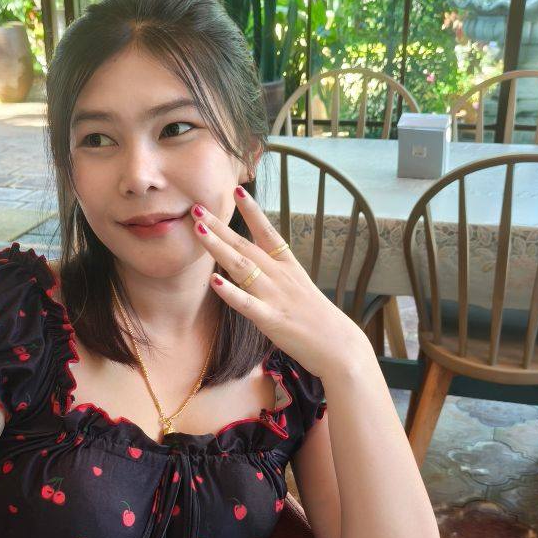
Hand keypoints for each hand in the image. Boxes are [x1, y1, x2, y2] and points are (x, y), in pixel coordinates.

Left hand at [189, 187, 368, 377]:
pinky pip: (246, 303)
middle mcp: (280, 276)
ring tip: (198, 230)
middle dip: (220, 226)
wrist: (339, 346)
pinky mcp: (271, 319)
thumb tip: (258, 269)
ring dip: (218, 247)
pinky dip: (230, 292)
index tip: (236, 191)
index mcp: (288, 267)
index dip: (252, 211)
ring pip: (241, 266)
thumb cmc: (317, 321)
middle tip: (198, 207)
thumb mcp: (298, 289)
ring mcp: (275, 296)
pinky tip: (214, 280)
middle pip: (245, 245)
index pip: (268, 232)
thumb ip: (278, 277)